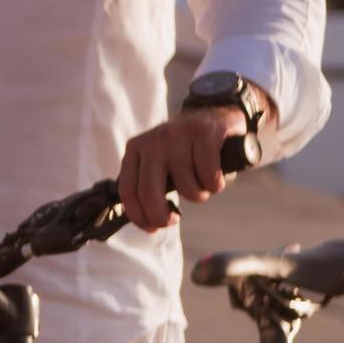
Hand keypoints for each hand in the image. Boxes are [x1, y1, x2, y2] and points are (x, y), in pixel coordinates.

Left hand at [119, 106, 248, 232]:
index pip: (127, 190)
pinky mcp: (204, 133)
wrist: (215, 114)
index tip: (152, 228)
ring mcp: (178, 136)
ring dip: (199, 195)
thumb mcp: (158, 162)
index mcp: (136, 150)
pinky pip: (209, 174)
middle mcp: (153, 142)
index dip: (138, 215)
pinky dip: (215, 184)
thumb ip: (148, 183)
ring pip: (185, 186)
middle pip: (149, 192)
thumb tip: (147, 221)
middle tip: (173, 220)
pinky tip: (216, 177)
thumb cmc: (186, 150)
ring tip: (202, 185)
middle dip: (161, 216)